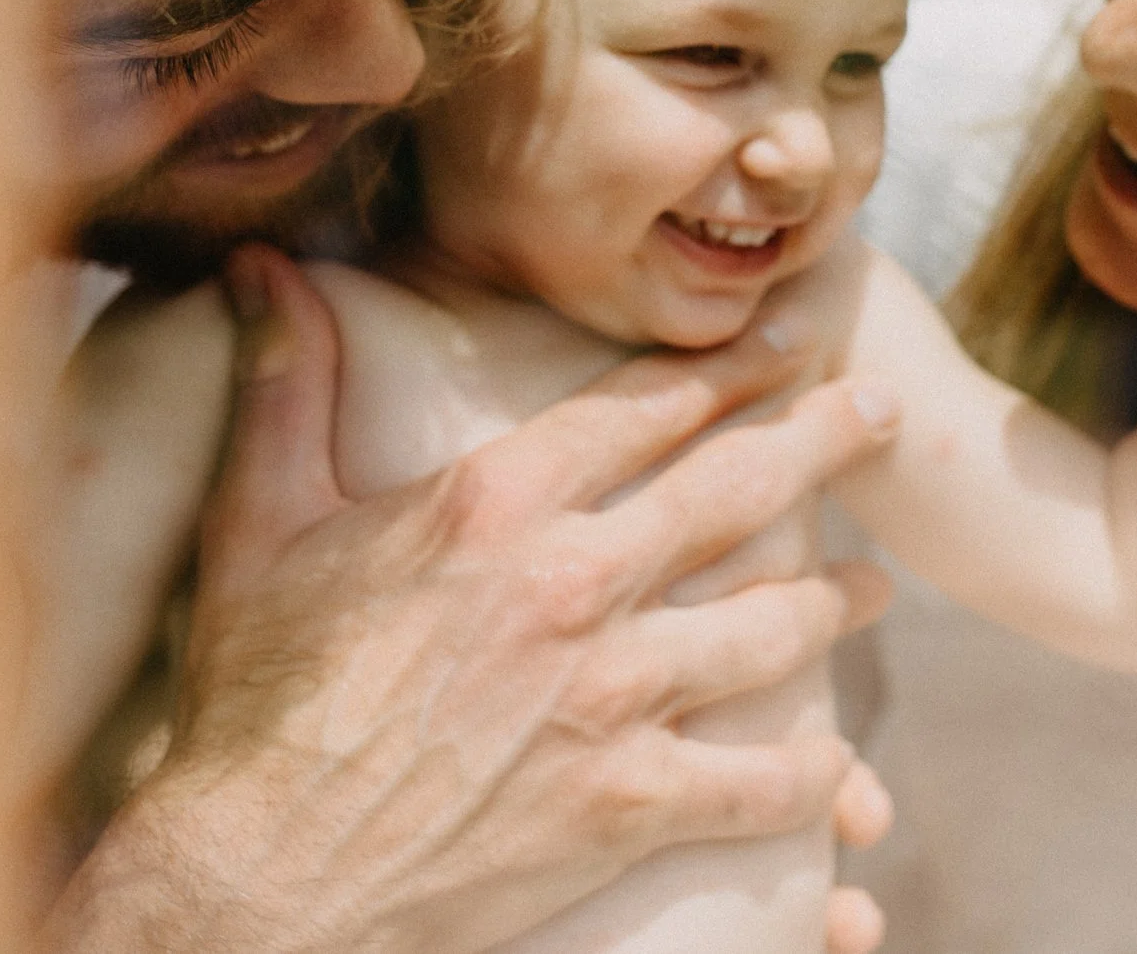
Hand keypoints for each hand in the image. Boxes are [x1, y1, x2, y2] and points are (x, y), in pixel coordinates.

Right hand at [46, 245, 901, 953]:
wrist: (261, 873)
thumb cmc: (255, 699)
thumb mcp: (258, 523)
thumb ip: (284, 387)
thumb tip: (258, 263)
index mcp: (495, 501)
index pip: (644, 407)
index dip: (728, 367)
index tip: (787, 340)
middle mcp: (572, 580)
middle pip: (738, 490)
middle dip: (823, 440)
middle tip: (880, 412)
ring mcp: (610, 693)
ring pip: (769, 628)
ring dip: (834, 604)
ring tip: (873, 588)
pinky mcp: (627, 802)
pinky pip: (761, 780)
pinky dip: (812, 774)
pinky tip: (838, 764)